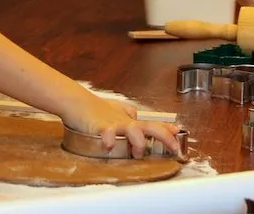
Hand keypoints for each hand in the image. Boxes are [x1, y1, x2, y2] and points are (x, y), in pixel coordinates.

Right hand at [62, 94, 181, 158]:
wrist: (76, 101)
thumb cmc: (94, 107)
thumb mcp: (114, 109)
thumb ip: (127, 112)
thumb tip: (136, 114)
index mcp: (130, 120)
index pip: (153, 123)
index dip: (166, 128)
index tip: (177, 131)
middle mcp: (126, 122)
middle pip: (150, 127)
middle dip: (164, 136)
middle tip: (174, 147)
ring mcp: (114, 124)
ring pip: (133, 130)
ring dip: (139, 141)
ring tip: (138, 152)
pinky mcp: (100, 127)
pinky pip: (107, 134)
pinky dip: (110, 141)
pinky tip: (110, 146)